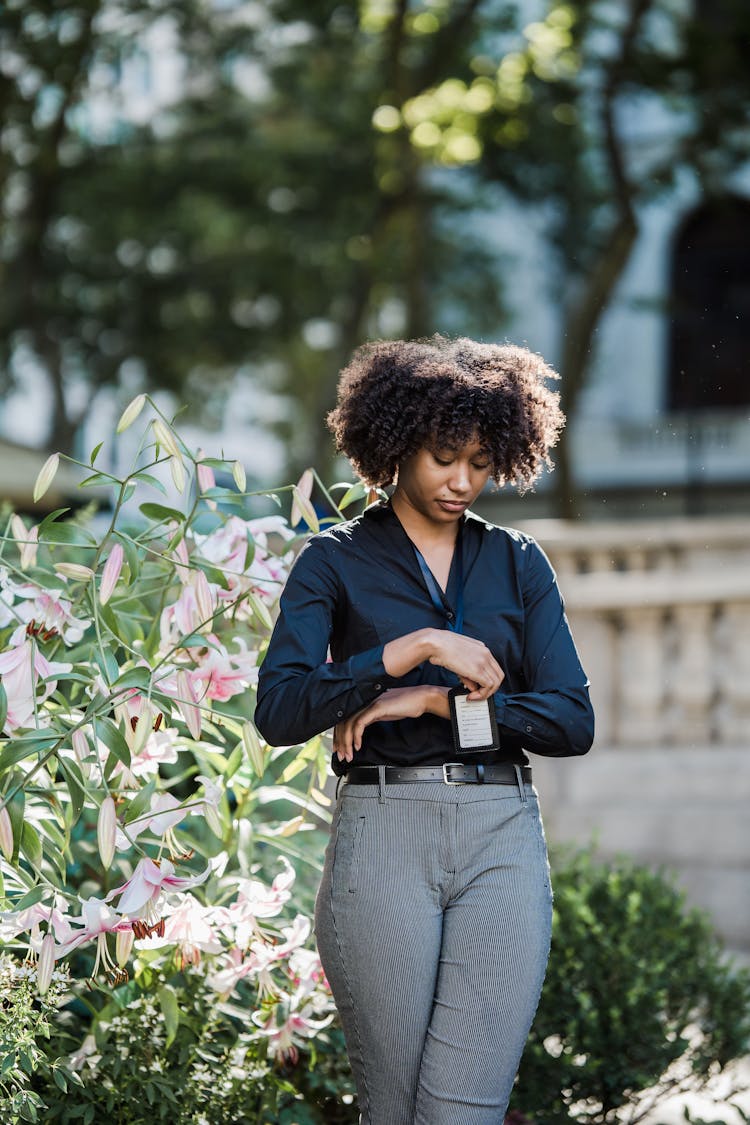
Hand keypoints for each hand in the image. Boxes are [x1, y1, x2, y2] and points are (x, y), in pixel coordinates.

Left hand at [333, 686, 448, 762]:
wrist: (420, 698)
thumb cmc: (405, 706)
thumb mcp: (383, 713)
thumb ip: (372, 718)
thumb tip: (361, 731)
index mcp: (364, 703)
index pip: (344, 719)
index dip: (339, 735)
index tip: (339, 748)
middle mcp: (364, 702)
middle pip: (343, 722)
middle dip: (340, 742)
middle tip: (340, 756)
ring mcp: (369, 704)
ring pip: (349, 724)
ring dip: (347, 742)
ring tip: (349, 755)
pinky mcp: (377, 707)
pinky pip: (360, 723)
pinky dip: (357, 736)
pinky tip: (358, 746)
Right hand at [427, 631, 504, 699]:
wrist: (435, 642)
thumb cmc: (441, 647)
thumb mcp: (458, 659)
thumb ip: (468, 674)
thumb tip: (473, 687)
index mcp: (481, 648)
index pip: (494, 668)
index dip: (488, 680)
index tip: (478, 687)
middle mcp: (486, 653)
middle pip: (498, 676)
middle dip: (489, 689)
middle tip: (478, 695)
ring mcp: (483, 661)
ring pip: (496, 683)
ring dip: (485, 694)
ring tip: (472, 697)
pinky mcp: (478, 670)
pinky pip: (488, 686)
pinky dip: (481, 695)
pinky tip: (471, 696)